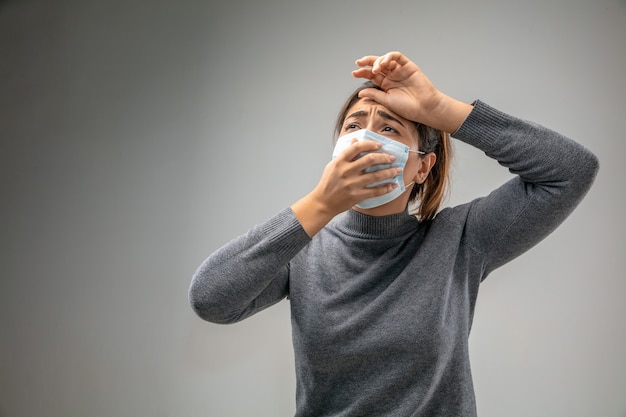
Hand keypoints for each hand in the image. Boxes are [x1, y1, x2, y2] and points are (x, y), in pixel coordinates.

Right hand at [290, 139, 400, 235]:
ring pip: (375, 175)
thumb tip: (356, 140)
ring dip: (389, 172)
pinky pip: (375, 191)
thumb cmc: (328, 183)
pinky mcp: (357, 195)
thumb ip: (346, 154)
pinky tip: (393, 185)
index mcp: (340, 162)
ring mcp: (352, 184)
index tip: (379, 145)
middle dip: (384, 158)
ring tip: (397, 170)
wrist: (323, 202)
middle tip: (392, 158)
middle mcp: (346, 171)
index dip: (370, 144)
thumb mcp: (333, 165)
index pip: (357, 147)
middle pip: (369, 160)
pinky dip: (385, 188)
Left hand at [352, 51, 471, 132]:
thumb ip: (374, 94)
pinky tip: (384, 61)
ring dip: (378, 61)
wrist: (425, 108)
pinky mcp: (409, 66)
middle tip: (359, 63)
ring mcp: (400, 71)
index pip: (371, 75)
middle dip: (367, 63)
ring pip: (386, 60)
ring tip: (375, 68)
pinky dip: (390, 57)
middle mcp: (392, 76)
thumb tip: (360, 92)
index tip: (354, 73)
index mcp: (385, 85)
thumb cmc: (408, 108)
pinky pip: (398, 57)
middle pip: (377, 65)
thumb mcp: (387, 101)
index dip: (362, 73)